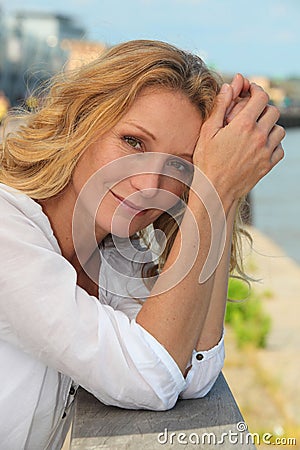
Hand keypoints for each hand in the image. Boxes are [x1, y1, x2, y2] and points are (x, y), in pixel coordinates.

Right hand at [193, 81, 284, 205]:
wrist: (215, 190)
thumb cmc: (207, 162)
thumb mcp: (207, 132)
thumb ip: (219, 107)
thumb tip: (229, 86)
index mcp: (243, 125)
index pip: (261, 97)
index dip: (257, 90)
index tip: (251, 91)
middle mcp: (258, 137)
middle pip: (273, 111)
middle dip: (263, 107)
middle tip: (253, 111)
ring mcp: (265, 152)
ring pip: (279, 129)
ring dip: (270, 126)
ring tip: (257, 129)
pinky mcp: (268, 165)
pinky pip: (280, 148)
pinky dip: (273, 144)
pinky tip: (260, 145)